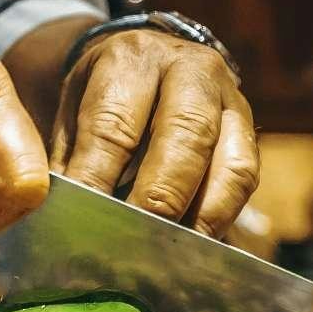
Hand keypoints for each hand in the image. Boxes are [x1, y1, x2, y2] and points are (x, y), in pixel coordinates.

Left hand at [52, 29, 258, 236]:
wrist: (146, 60)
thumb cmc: (101, 97)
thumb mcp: (72, 113)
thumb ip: (71, 162)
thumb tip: (63, 222)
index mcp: (132, 58)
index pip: (114, 124)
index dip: (99, 177)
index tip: (85, 221)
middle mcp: (190, 68)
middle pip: (186, 136)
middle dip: (161, 196)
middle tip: (137, 242)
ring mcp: (228, 98)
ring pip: (230, 162)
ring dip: (201, 215)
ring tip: (172, 254)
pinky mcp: (249, 130)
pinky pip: (244, 178)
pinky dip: (219, 216)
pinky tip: (193, 244)